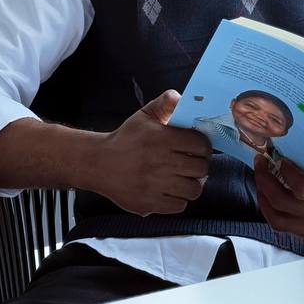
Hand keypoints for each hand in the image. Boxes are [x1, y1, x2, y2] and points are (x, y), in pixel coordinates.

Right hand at [92, 90, 210, 215]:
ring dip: (192, 183)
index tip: (198, 147)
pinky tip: (171, 189)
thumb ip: (164, 103)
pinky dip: (179, 199)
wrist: (99, 163)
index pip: (200, 144)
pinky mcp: (150, 203)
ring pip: (193, 190)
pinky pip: (179, 206)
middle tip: (193, 163)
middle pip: (201, 168)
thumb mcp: (143, 115)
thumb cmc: (125, 139)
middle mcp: (161, 162)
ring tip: (184, 177)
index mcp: (162, 139)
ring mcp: (156, 185)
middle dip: (200, 165)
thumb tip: (180, 98)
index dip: (204, 146)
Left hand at [252, 140, 303, 240]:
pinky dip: (272, 212)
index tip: (280, 156)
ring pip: (280, 220)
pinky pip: (286, 228)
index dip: (287, 173)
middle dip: (266, 181)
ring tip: (261, 176)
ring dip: (264, 198)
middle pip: (285, 205)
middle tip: (260, 160)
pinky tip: (270, 194)